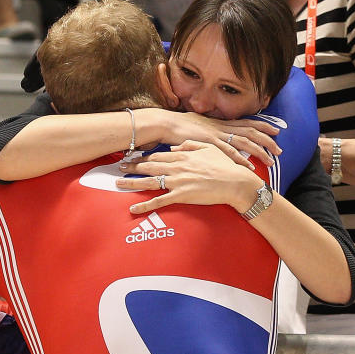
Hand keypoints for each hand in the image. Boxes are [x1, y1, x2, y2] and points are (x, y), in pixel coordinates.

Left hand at [115, 140, 262, 213]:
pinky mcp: (181, 196)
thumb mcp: (208, 148)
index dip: (143, 157)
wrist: (235, 182)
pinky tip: (133, 208)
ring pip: (149, 182)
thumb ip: (189, 145)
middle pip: (149, 166)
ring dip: (132, 182)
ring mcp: (177, 181)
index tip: (133, 157)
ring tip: (118, 182)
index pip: (157, 156)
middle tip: (120, 167)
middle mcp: (177, 167)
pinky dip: (145, 205)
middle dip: (133, 167)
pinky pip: (159, 201)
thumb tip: (173, 148)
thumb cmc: (225, 165)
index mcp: (182, 155)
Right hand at [156, 110, 280, 166]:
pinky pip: (228, 152)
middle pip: (250, 131)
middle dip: (267, 140)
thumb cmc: (178, 126)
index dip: (263, 125)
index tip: (276, 129)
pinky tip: (249, 167)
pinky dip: (240, 160)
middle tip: (280, 149)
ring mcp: (216, 134)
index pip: (247, 122)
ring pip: (244, 141)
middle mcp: (222, 126)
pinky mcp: (209, 143)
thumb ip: (208, 132)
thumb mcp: (198, 126)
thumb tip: (214, 136)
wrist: (165, 123)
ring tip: (272, 160)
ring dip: (259, 151)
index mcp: (220, 122)